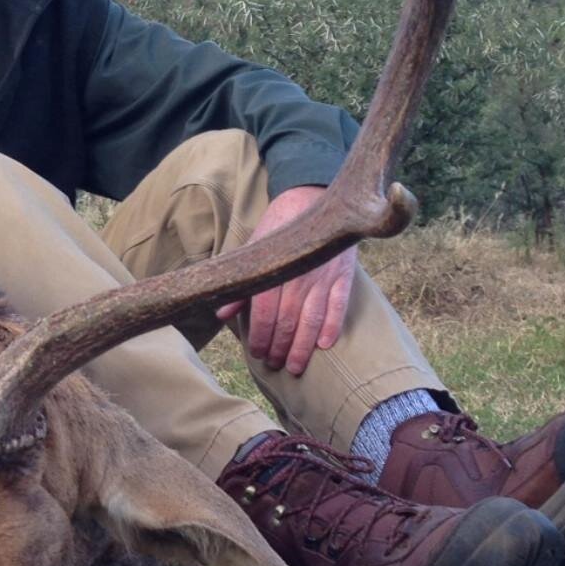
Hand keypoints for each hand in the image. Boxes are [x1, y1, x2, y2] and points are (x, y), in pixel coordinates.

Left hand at [215, 185, 355, 375]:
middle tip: (274, 365)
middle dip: (280, 347)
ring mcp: (324, 275)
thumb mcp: (254, 251)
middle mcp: (300, 275)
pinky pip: (340, 304)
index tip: (257, 354)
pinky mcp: (344, 275)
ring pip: (313, 318)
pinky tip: (325, 345)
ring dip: (303, 346)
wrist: (311, 198)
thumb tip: (220, 313)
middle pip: (289, 320)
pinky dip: (333, 325)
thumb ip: (240, 283)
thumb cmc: (276, 231)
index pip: (265, 311)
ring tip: (296, 366)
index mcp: (274, 270)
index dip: (261, 335)